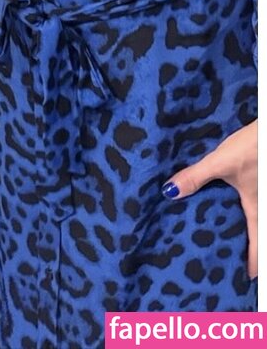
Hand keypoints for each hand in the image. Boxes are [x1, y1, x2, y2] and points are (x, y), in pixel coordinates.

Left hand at [162, 119, 256, 277]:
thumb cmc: (254, 147)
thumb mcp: (221, 163)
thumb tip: (170, 192)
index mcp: (257, 211)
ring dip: (249, 232)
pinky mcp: (260, 182)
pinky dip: (247, 212)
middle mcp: (264, 207)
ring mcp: (264, 195)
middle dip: (250, 250)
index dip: (252, 265)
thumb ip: (196, 177)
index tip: (243, 280)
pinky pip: (256, 206)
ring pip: (258, 221)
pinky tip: (233, 203)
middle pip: (259, 236)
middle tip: (231, 262)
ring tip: (231, 238)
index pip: (257, 247)